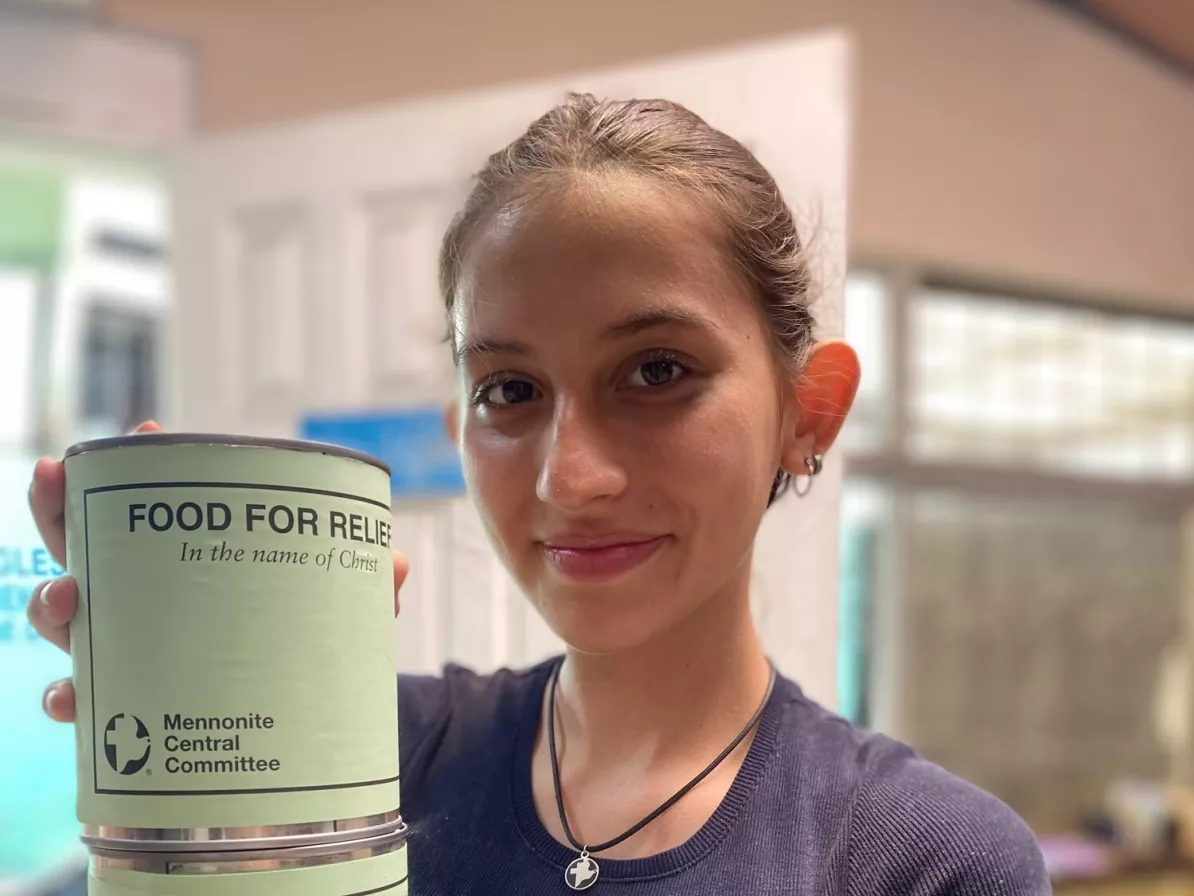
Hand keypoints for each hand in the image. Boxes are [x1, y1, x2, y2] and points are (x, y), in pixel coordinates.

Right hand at [25, 421, 408, 722]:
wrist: (302, 727)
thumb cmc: (300, 650)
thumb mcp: (332, 612)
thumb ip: (358, 587)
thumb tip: (395, 562)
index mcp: (183, 569)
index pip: (143, 511)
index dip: (139, 464)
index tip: (140, 427)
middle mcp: (145, 606)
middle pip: (80, 549)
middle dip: (56, 512)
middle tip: (51, 479)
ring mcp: (129, 657)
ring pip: (67, 623)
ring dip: (52, 602)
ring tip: (68, 594)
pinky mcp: (129, 713)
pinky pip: (81, 707)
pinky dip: (69, 699)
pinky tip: (73, 694)